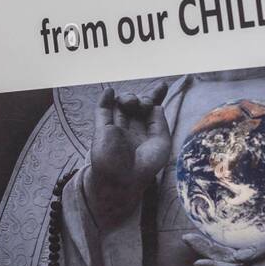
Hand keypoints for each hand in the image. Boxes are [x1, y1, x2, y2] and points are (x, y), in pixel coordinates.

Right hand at [83, 83, 170, 228]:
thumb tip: (156, 106)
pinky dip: (105, 100)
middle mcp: (131, 130)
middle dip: (142, 99)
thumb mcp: (162, 143)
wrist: (122, 180)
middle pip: (136, 105)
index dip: (156, 97)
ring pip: (120, 106)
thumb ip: (160, 122)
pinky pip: (102, 111)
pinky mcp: (102, 130)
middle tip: (144, 104)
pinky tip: (109, 92)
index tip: (163, 85)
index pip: (151, 111)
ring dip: (127, 98)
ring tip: (131, 102)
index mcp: (146, 134)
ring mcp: (116, 129)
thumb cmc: (145, 166)